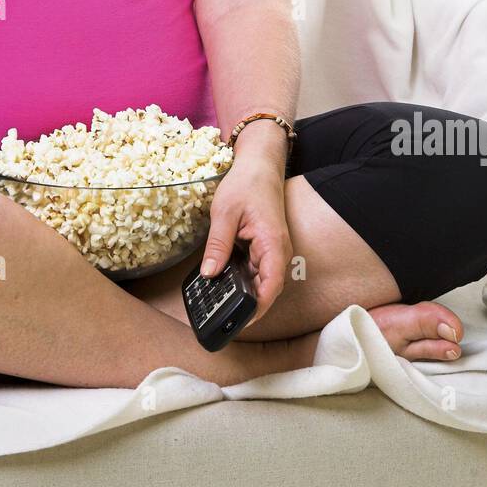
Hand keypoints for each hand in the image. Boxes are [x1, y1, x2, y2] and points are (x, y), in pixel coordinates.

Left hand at [200, 158, 292, 326]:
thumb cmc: (246, 184)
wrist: (258, 165)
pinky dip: (241, 278)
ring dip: (242, 291)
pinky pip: (254, 270)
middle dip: (246, 304)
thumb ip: (218, 245)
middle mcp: (277, 251)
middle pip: (265, 288)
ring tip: (216, 301)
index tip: (240, 321)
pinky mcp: (264, 248)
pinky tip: (222, 281)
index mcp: (273, 243)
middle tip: (219, 315)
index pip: (271, 285)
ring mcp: (271, 250)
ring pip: (259, 281)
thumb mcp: (225, 213)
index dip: (258, 308)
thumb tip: (209, 274)